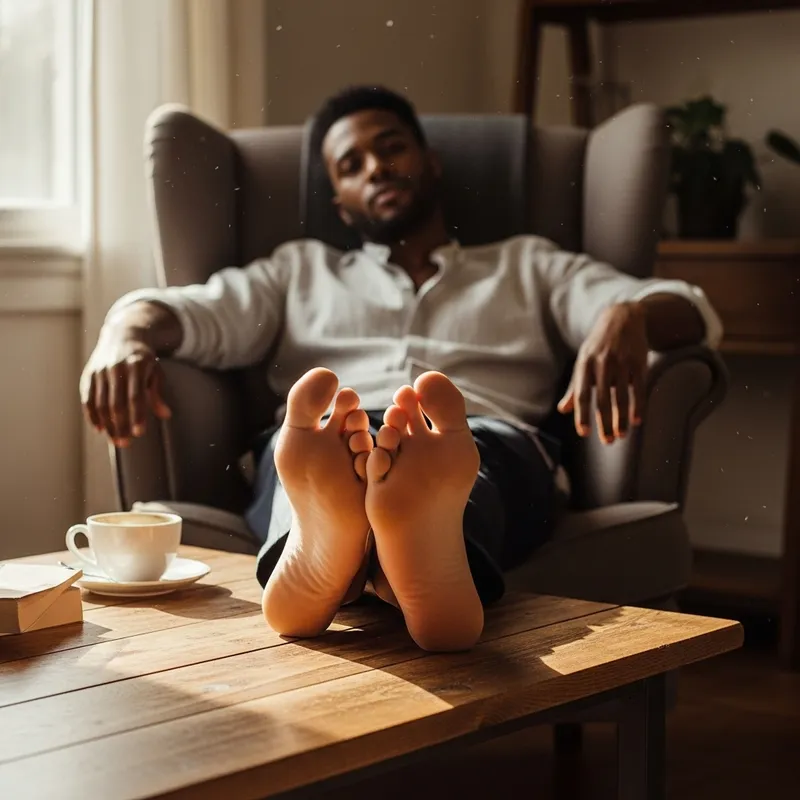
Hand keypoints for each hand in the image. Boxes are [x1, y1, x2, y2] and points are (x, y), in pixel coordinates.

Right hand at [80, 331, 171, 446]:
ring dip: (107, 425)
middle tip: (126, 443)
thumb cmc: (144, 359)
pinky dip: (92, 416)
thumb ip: (158, 394)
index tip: (139, 433)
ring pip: (101, 404)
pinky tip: (100, 429)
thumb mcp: (156, 372)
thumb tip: (167, 415)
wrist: (123, 335)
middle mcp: (116, 367)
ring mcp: (100, 371)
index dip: (137, 415)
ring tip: (116, 440)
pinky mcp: (88, 375)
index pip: (136, 396)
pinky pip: (88, 399)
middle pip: (116, 403)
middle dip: (121, 425)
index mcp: (136, 365)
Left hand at [557, 302, 648, 443]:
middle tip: (607, 441)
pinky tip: (636, 420)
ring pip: (622, 396)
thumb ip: (575, 386)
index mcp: (585, 364)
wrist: (623, 317)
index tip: (584, 433)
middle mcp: (602, 363)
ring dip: (621, 419)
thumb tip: (563, 410)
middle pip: (603, 399)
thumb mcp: (583, 361)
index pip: (582, 394)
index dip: (582, 415)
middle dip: (605, 423)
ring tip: (621, 435)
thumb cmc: (598, 345)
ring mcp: (622, 362)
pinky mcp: (639, 362)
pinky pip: (639, 388)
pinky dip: (638, 406)